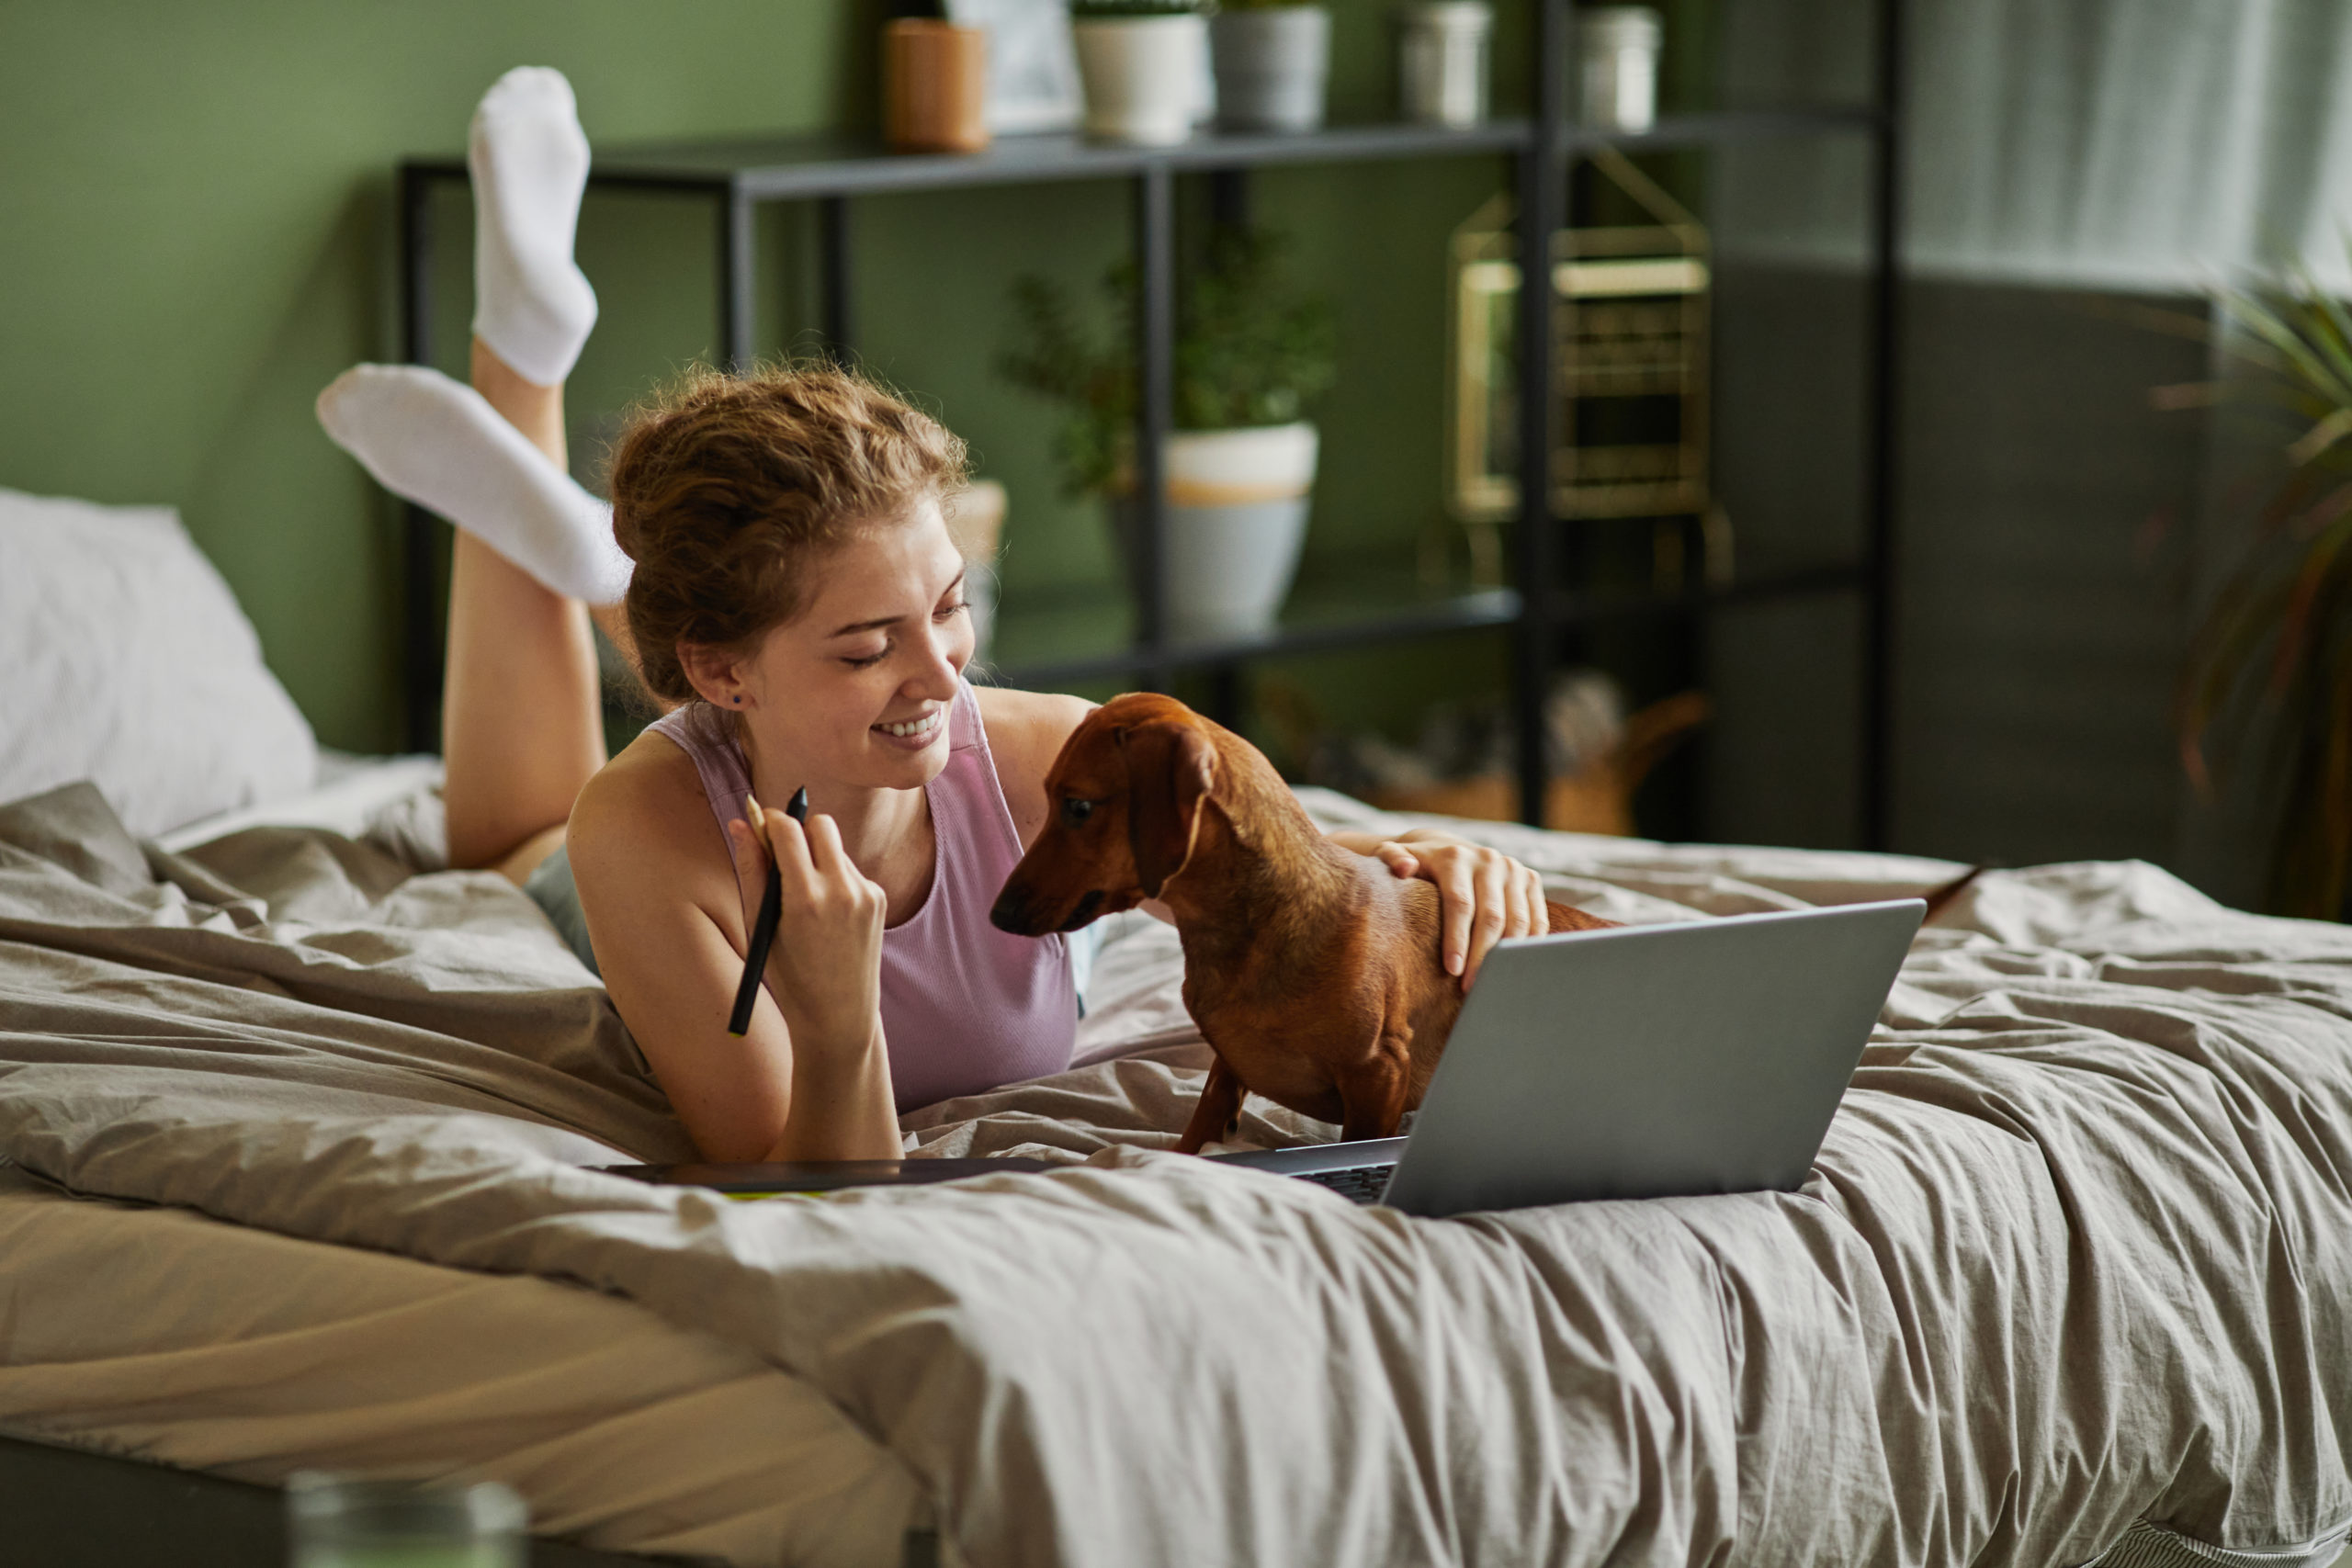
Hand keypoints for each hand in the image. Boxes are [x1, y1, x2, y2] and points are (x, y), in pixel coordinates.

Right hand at [727, 806, 885, 1057]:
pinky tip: (827, 913)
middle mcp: (841, 891)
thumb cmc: (789, 974)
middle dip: (799, 830)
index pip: (789, 830)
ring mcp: (866, 894)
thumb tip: (742, 823)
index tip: (761, 825)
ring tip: (804, 898)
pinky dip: (834, 878)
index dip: (771, 821)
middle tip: (783, 852)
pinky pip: (850, 870)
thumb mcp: (759, 926)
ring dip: (817, 857)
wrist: (838, 1013)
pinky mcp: (879, 898)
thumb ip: (751, 870)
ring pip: (836, 847)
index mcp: (805, 900)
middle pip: (820, 824)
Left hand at [1371, 829, 1546, 990]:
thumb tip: (1405, 868)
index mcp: (1455, 856)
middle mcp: (1489, 860)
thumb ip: (1390, 858)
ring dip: (1507, 956)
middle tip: (1471, 987)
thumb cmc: (1416, 865)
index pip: (1459, 903)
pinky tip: (1515, 968)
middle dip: (1482, 955)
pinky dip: (1528, 945)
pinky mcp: (1530, 879)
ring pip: (1518, 920)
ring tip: (1492, 983)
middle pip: (1492, 916)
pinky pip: (1537, 918)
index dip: (1457, 938)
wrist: (1447, 848)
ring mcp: (1513, 869)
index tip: (1452, 970)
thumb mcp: (1394, 856)